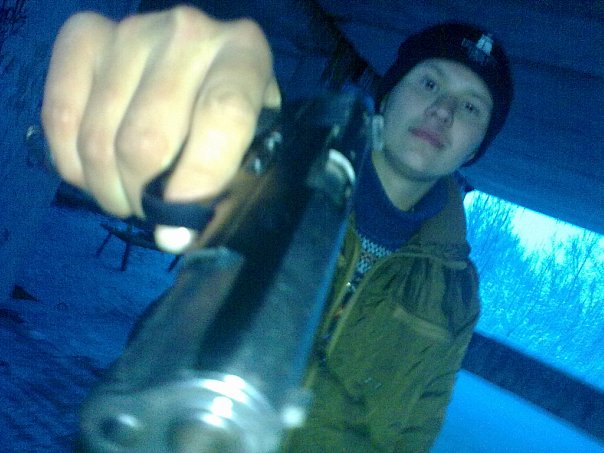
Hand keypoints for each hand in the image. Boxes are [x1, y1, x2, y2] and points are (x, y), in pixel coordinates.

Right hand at [42, 6, 280, 251]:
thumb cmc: (232, 121)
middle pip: (147, 139)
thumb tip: (176, 236)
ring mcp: (131, 30)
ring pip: (99, 138)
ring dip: (110, 189)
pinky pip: (60, 117)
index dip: (199, 179)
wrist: (200, 68)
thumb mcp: (251, 152)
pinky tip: (96, 172)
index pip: (223, 115)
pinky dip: (73, 164)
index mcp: (244, 55)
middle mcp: (188, 31)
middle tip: (154, 212)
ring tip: (130, 195)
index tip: (178, 229)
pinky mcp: (85, 37)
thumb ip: (231, 192)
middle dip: (144, 199)